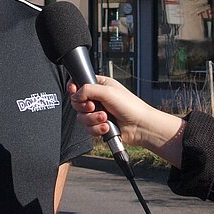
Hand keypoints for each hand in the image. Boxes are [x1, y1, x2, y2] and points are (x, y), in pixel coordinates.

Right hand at [68, 76, 183, 165]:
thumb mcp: (107, 91)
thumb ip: (87, 89)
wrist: (140, 126)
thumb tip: (75, 95)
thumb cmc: (130, 106)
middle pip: (77, 103)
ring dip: (93, 119)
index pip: (79, 84)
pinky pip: (88, 129)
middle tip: (94, 107)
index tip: (74, 91)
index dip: (74, 88)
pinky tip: (107, 127)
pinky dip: (97, 129)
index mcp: (100, 85)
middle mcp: (97, 99)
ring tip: (106, 118)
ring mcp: (98, 113)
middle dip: (85, 107)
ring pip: (82, 118)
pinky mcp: (99, 126)